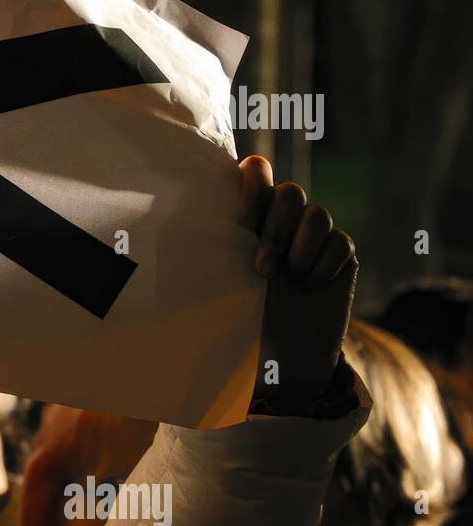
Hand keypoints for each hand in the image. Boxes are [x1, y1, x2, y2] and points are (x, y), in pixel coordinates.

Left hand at [239, 155, 357, 415]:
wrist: (282, 354)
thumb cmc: (241, 315)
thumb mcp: (222, 277)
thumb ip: (218, 242)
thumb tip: (183, 221)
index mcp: (250, 216)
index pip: (256, 171)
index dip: (254, 183)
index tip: (241, 218)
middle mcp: (284, 220)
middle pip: (290, 192)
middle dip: (276, 228)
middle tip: (262, 268)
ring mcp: (315, 236)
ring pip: (317, 214)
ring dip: (299, 248)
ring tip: (286, 278)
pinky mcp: (341, 254)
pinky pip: (340, 243)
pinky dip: (323, 267)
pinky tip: (309, 288)